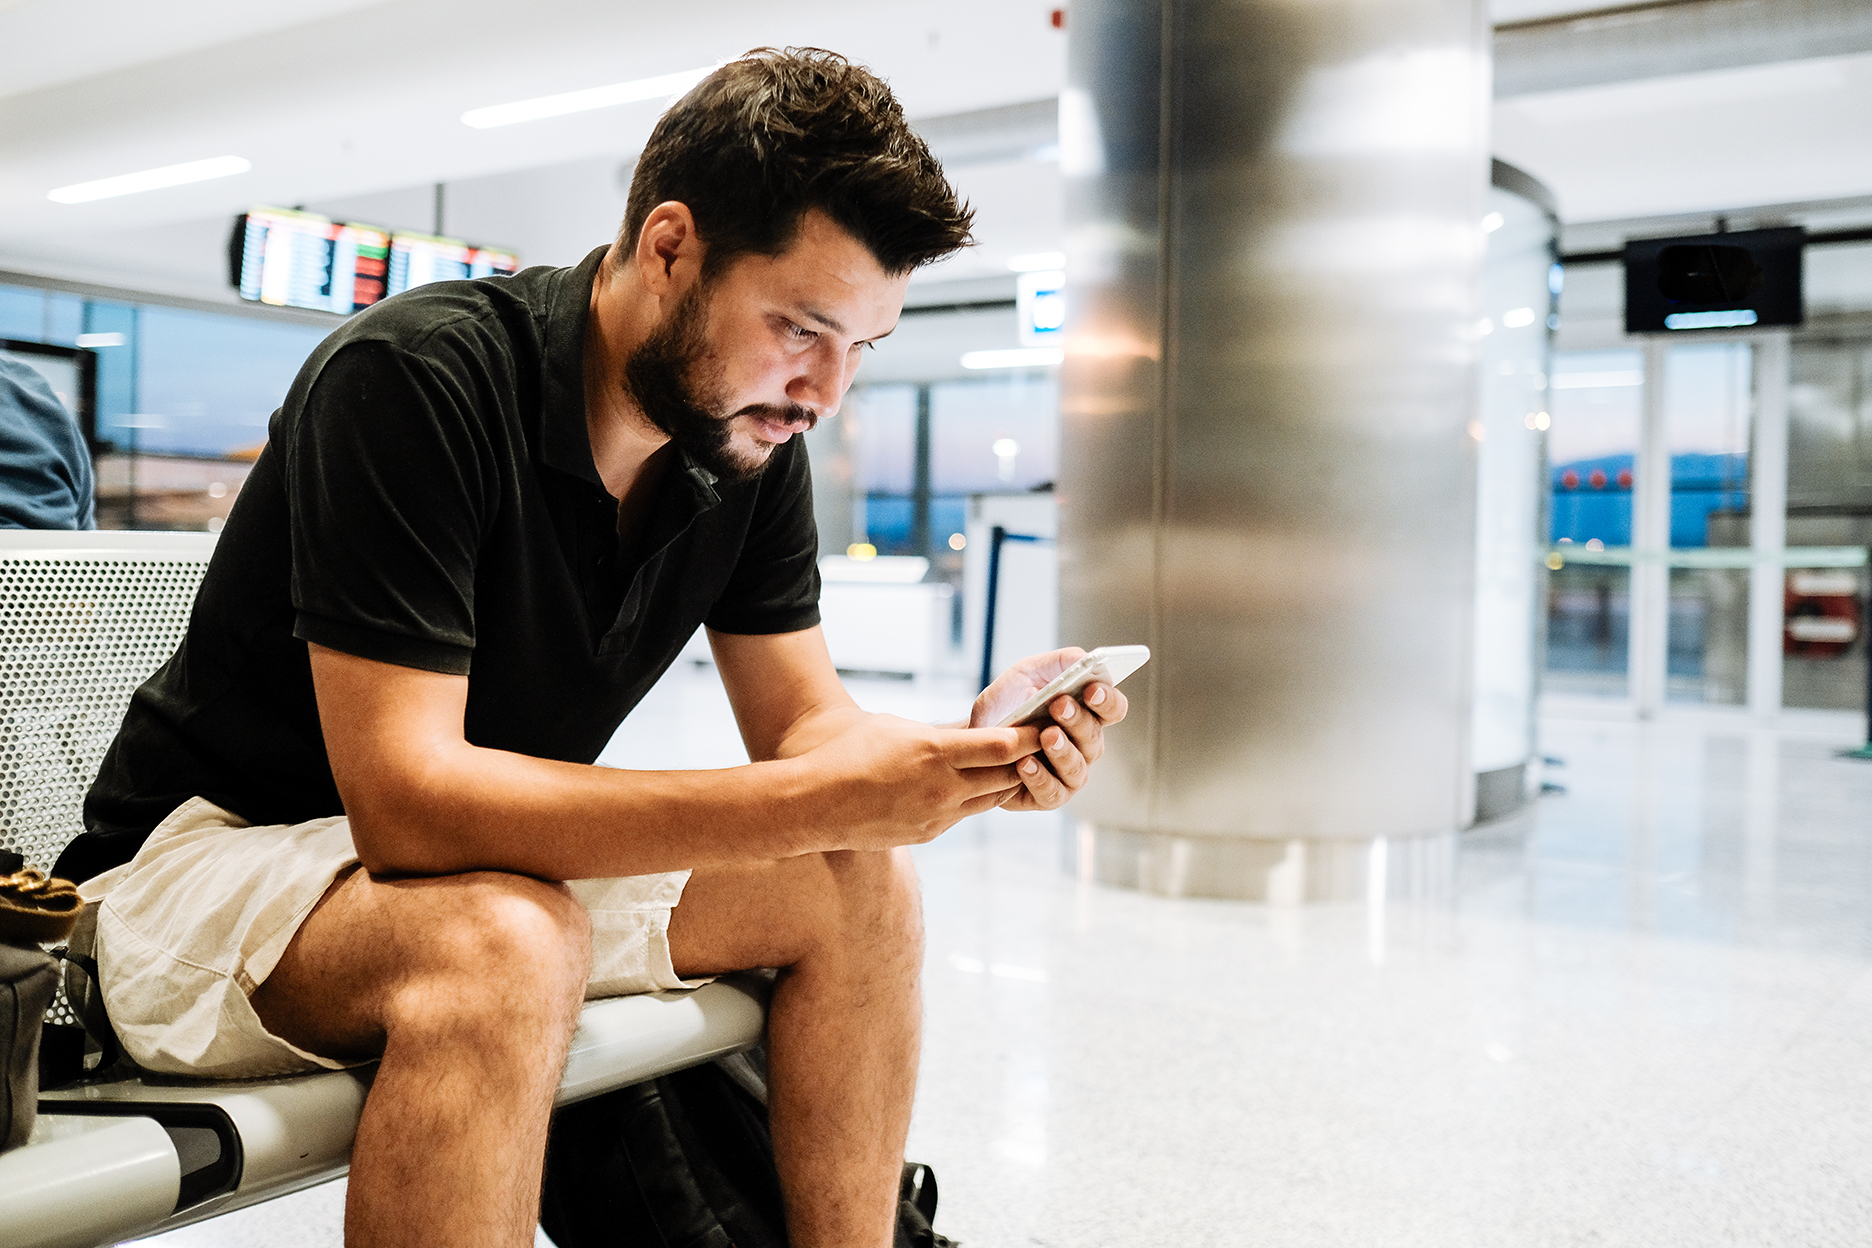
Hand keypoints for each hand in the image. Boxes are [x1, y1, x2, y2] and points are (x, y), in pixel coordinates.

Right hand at [801, 713, 1043, 849]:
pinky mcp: (929, 833)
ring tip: (1020, 763)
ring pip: (992, 798)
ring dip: (1007, 781)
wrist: (813, 804)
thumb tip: (974, 727)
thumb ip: (939, 730)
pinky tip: (978, 785)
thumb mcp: (897, 727)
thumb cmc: (848, 751)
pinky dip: (977, 799)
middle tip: (1049, 742)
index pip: (1002, 746)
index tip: (1048, 723)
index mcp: (935, 752)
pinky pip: (965, 814)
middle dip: (1029, 759)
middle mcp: (943, 787)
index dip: (1030, 736)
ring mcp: (938, 816)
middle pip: (1007, 775)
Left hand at [968, 649, 1129, 811]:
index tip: (1092, 688)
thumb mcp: (1027, 673)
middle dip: (1078, 720)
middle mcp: (1085, 746)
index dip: (1108, 700)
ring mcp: (1069, 773)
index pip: (1113, 708)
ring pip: (1077, 767)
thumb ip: (1058, 662)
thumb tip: (1085, 658)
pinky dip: (1039, 778)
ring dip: (1062, 751)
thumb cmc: (1008, 703)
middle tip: (1059, 705)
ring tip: (1045, 735)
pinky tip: (1024, 763)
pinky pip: (1052, 792)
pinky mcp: (1048, 795)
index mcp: (1087, 714)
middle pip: (1095, 737)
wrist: (974, 735)